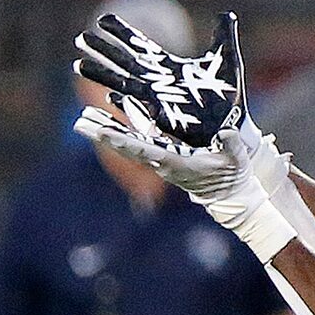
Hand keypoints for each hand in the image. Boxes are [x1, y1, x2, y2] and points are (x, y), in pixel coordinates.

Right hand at [74, 8, 248, 146]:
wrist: (233, 124)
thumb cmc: (227, 96)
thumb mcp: (227, 61)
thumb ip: (224, 37)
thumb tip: (226, 13)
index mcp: (168, 66)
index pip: (140, 45)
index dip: (122, 32)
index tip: (103, 19)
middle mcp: (157, 80)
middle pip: (123, 61)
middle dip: (103, 50)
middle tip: (81, 38)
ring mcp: (157, 99)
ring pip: (123, 84)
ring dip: (102, 75)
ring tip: (79, 65)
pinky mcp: (163, 116)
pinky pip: (140, 108)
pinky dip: (124, 102)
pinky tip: (110, 97)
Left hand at [74, 93, 283, 203]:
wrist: (228, 196)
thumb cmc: (232, 177)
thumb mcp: (235, 160)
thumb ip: (230, 145)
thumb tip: (226, 132)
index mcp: (176, 164)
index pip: (146, 151)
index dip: (125, 141)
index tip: (104, 133)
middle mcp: (161, 163)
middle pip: (127, 147)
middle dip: (104, 135)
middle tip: (79, 122)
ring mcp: (159, 160)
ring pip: (127, 144)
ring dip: (105, 131)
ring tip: (82, 118)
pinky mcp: (161, 156)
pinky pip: (136, 141)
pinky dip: (120, 130)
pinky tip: (107, 118)